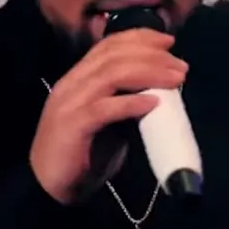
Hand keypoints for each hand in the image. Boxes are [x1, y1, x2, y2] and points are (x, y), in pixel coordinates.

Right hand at [30, 29, 187, 204]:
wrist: (49, 190)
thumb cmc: (82, 157)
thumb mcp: (109, 124)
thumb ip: (126, 104)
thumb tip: (158, 92)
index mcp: (78, 79)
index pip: (107, 46)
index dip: (139, 39)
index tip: (168, 42)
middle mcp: (71, 84)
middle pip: (113, 56)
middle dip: (151, 55)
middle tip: (180, 65)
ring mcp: (69, 104)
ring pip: (111, 75)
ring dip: (148, 73)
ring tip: (175, 79)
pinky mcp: (72, 126)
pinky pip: (104, 108)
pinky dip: (131, 103)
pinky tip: (153, 103)